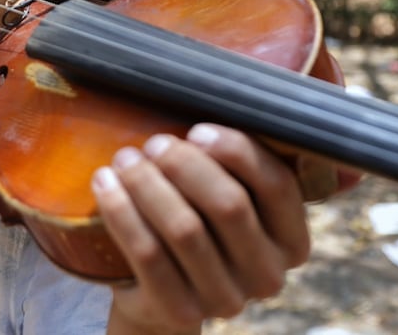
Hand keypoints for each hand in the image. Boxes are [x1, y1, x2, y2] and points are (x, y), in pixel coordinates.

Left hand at [91, 123, 315, 334]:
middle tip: (153, 144)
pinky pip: (148, 256)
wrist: (160, 294)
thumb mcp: (225, 193)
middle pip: (229, 205)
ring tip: (125, 159)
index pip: (277, 185)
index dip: (236, 150)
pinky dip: (123, 213)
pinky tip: (105, 185)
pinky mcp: (180, 312)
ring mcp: (226, 299)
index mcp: (292, 239)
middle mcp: (268, 274)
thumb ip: (231, 159)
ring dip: (149, 185)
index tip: (197, 128)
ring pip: (185, 230)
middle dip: (185, 165)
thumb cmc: (198, 222)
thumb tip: (207, 86)